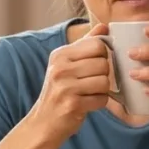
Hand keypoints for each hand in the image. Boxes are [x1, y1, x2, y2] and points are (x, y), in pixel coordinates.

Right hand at [28, 22, 114, 140]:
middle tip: (91, 83)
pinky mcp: (72, 104)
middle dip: (103, 75)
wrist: (44, 122)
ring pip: (104, 81)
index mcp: (60, 54)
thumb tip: (105, 26)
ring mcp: (65, 86)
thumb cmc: (61, 91)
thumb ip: (86, 44)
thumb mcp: (67, 64)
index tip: (95, 66)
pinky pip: (102, 99)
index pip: (97, 45)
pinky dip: (99, 103)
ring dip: (102, 91)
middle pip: (103, 63)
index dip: (103, 56)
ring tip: (88, 93)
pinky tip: (87, 104)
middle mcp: (60, 68)